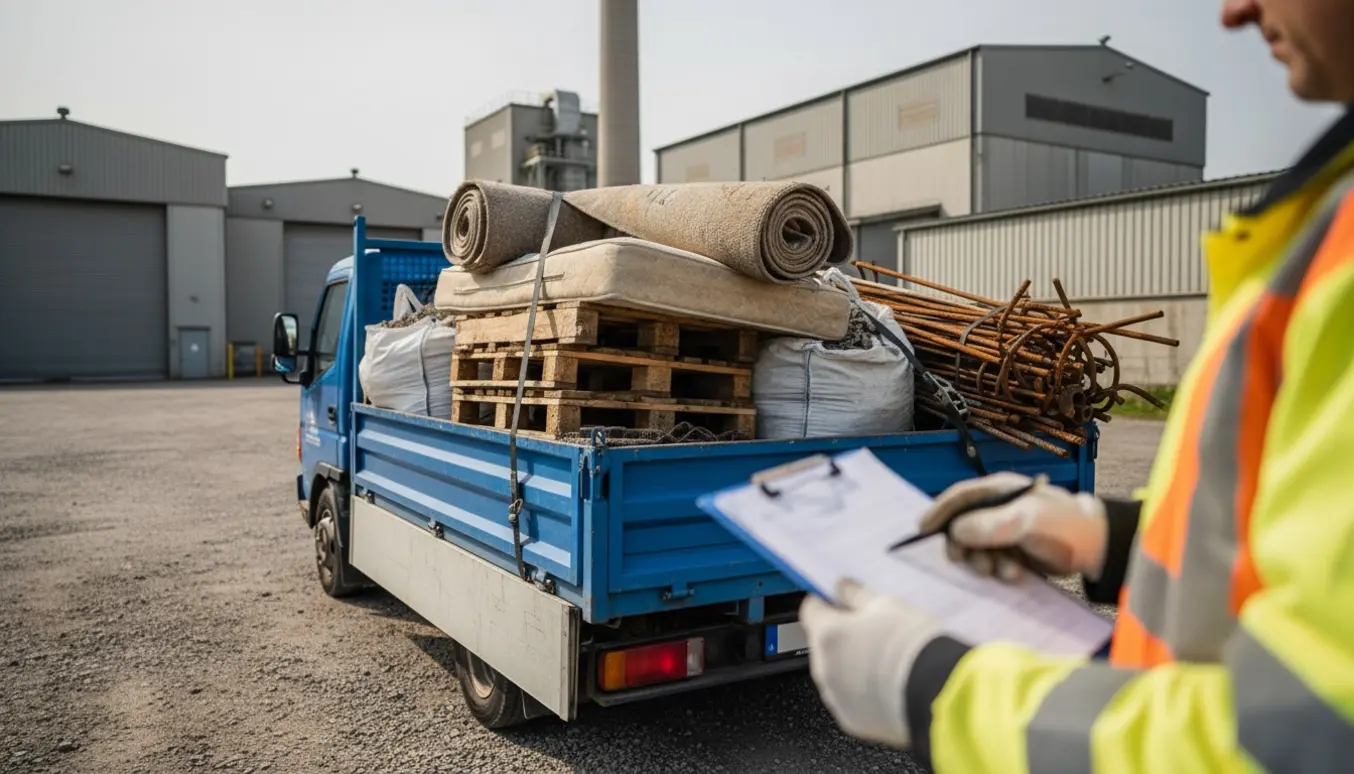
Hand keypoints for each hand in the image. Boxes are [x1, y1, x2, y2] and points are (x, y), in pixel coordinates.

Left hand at [798, 579, 943, 748]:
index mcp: (827, 635)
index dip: (826, 602)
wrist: (936, 694)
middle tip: (871, 632)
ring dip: (850, 664)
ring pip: (834, 672)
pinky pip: (848, 698)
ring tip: (884, 660)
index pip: (810, 609)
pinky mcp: (851, 720)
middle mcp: (823, 668)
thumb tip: (841, 587)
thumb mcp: (887, 605)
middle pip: (822, 643)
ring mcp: (835, 698)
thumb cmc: (912, 646)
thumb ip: (856, 594)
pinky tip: (887, 684)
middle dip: (840, 636)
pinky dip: (860, 690)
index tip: (841, 601)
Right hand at [918, 473, 1107, 581]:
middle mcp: (998, 510)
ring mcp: (1005, 532)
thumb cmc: (1065, 525)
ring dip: (984, 563)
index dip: (939, 511)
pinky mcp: (1013, 552)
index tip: (922, 530)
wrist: (1098, 548)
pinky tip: (1016, 574)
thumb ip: (992, 525)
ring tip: (1004, 571)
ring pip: (976, 549)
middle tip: (968, 563)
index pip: (960, 497)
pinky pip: (992, 562)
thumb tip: (956, 532)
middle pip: (963, 527)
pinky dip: (999, 571)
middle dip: (964, 547)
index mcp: (1000, 491)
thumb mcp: (1029, 520)